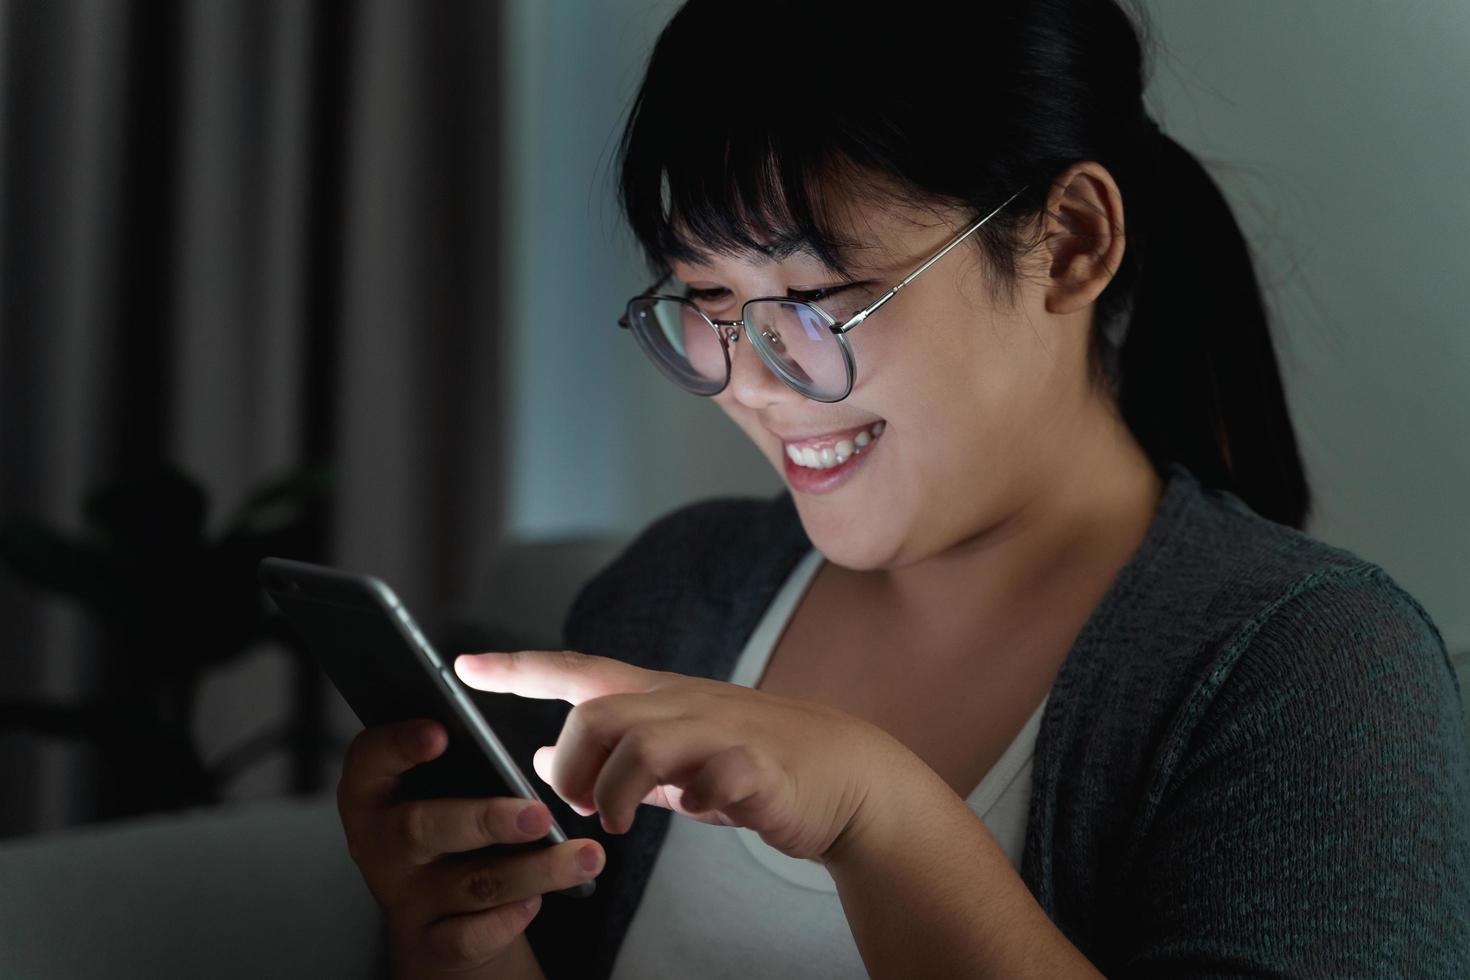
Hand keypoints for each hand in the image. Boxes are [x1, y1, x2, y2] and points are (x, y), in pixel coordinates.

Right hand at [336, 718, 603, 974]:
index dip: (400, 745)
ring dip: (535, 870)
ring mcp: (404, 897)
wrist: (437, 918)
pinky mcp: (431, 942)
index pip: (371, 759)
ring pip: (471, 883)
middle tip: (539, 815)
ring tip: (586, 856)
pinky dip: (509, 919)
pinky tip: (539, 900)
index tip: (441, 732)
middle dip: (485, 820)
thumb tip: (517, 742)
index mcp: (374, 793)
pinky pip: (470, 936)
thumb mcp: (440, 791)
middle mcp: (381, 845)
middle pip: (422, 829)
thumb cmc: (448, 828)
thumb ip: (463, 762)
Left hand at [453, 649, 908, 862]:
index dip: (518, 667)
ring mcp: (723, 732)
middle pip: (598, 712)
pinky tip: (700, 809)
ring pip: (644, 741)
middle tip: (576, 804)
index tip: (463, 665)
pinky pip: (715, 776)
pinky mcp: (758, 767)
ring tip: (616, 822)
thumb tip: (538, 760)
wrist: (845, 776)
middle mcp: (685, 704)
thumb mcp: (669, 762)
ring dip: (615, 790)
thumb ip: (607, 758)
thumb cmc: (751, 765)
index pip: (577, 670)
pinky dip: (697, 799)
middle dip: (570, 764)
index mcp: (660, 698)